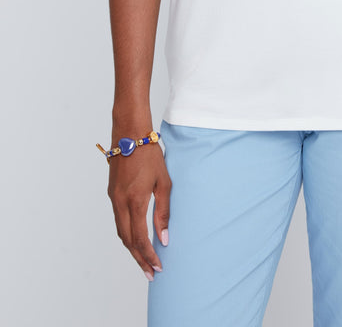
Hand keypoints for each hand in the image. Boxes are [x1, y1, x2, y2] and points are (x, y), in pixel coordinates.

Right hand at [107, 144, 171, 280]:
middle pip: (127, 240)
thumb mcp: (164, 182)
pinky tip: (136, 238)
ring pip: (120, 232)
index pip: (139, 238)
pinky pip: (118, 220)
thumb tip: (164, 239)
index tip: (158, 268)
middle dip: (139, 259)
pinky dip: (127, 234)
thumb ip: (163, 212)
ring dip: (132, 248)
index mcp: (134, 200)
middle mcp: (120, 202)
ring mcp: (113, 198)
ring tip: (145, 261)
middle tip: (151, 274)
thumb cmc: (151, 154)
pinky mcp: (112, 193)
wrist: (130, 133)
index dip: (148, 256)